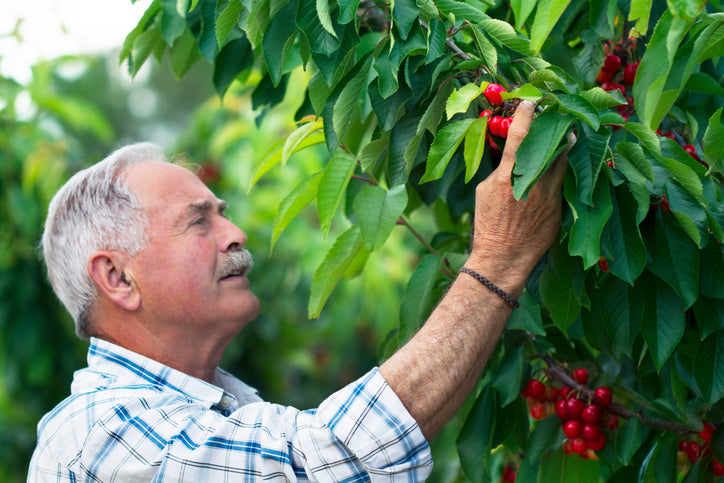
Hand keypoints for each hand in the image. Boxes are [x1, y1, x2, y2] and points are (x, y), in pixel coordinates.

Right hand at [468, 101, 574, 293]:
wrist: (504, 256)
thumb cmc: (488, 224)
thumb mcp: (484, 191)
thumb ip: (499, 170)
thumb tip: (510, 154)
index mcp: (509, 175)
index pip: (520, 136)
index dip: (526, 115)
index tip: (530, 102)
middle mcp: (534, 181)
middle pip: (552, 143)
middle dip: (554, 126)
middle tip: (557, 115)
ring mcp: (551, 195)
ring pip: (564, 161)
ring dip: (565, 146)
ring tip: (566, 135)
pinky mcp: (560, 207)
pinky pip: (565, 182)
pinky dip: (563, 172)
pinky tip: (561, 168)